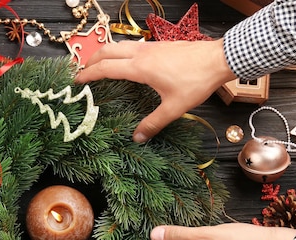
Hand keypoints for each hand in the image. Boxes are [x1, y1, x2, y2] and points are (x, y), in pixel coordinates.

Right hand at [75, 39, 235, 142]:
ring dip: (104, 54)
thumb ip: (154, 123)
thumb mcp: (174, 107)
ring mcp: (150, 47)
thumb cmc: (196, 82)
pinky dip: (118, 52)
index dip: (88, 74)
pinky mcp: (158, 45)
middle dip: (91, 60)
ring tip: (98, 65)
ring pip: (118, 44)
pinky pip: (130, 46)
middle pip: (107, 50)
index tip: (77, 81)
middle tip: (82, 72)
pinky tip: (124, 62)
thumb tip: (137, 138)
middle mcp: (141, 53)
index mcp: (140, 67)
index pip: (106, 68)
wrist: (218, 59)